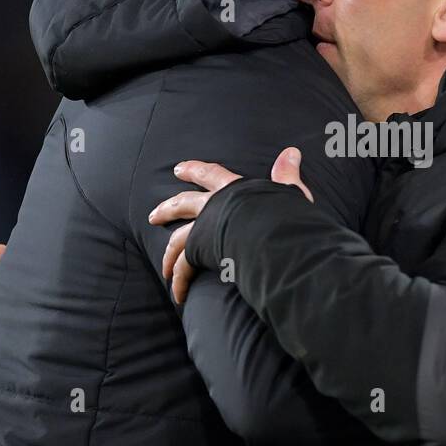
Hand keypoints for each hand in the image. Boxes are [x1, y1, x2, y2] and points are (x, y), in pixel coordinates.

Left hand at [147, 147, 313, 303]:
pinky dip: (180, 281)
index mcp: (233, 190)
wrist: (271, 234)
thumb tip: (291, 152)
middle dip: (167, 209)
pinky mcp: (199, 252)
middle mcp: (213, 207)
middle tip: (154, 215)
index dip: (194, 170)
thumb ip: (286, 175)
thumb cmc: (283, 214)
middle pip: (182, 205)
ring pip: (176, 239)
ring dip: (169, 254)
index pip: (211, 174)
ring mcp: (203, 230)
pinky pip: (184, 267)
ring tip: (164, 267)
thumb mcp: (287, 192)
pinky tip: (178, 293)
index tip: (179, 169)